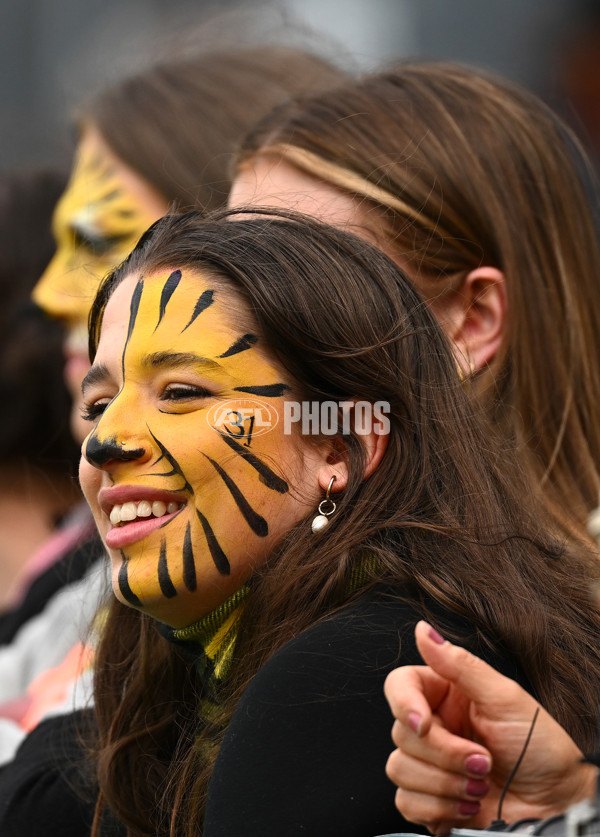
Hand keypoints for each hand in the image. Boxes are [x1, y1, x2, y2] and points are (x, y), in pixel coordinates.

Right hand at [384, 621, 596, 833]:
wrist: (558, 803)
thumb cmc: (541, 748)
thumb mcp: (505, 698)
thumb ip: (460, 665)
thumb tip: (424, 630)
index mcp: (447, 694)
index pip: (400, 685)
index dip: (403, 704)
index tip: (424, 724)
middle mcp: (435, 726)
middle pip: (401, 733)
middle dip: (445, 754)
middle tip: (483, 760)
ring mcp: (431, 766)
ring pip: (399, 768)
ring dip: (444, 784)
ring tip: (479, 785)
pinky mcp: (431, 800)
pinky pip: (406, 803)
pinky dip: (439, 808)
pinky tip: (469, 806)